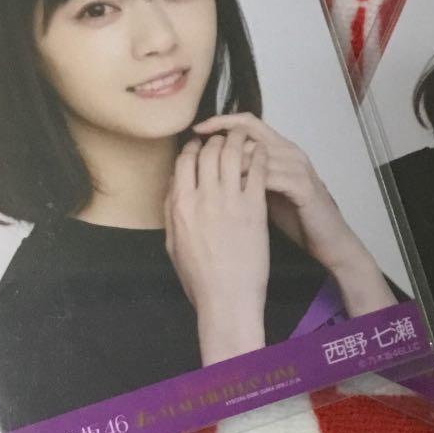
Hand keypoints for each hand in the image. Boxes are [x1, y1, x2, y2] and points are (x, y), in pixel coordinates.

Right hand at [164, 129, 269, 364]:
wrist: (227, 298)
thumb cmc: (199, 277)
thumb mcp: (173, 244)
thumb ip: (171, 211)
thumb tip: (173, 186)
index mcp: (180, 204)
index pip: (185, 160)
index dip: (194, 147)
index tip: (202, 144)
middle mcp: (203, 196)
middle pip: (209, 151)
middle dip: (217, 139)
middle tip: (226, 137)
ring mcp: (230, 200)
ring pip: (233, 153)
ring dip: (239, 139)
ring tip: (245, 134)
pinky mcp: (254, 207)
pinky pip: (257, 170)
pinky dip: (258, 155)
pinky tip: (262, 151)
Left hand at [192, 113, 395, 315]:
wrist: (326, 238)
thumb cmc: (294, 214)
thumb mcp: (264, 188)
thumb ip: (245, 173)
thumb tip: (209, 166)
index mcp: (279, 148)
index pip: (248, 121)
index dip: (221, 121)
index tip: (196, 129)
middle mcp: (289, 151)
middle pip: (248, 135)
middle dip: (219, 144)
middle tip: (195, 156)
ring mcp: (298, 167)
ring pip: (255, 155)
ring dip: (229, 165)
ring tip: (207, 178)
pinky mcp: (303, 186)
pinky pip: (269, 177)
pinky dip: (247, 183)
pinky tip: (230, 195)